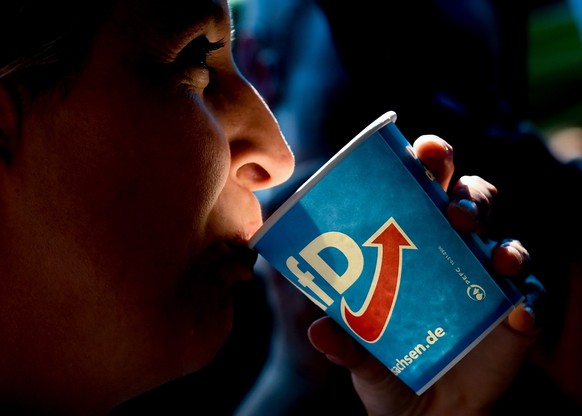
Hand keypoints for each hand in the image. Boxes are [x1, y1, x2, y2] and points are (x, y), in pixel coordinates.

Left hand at [308, 135, 545, 415]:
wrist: (425, 410)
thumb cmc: (390, 361)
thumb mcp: (361, 349)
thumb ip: (343, 340)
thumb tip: (317, 331)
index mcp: (419, 241)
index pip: (428, 189)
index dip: (432, 162)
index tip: (424, 149)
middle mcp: (457, 252)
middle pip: (474, 202)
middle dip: (469, 194)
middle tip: (454, 209)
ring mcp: (489, 281)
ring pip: (508, 241)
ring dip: (503, 241)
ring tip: (489, 252)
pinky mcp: (516, 315)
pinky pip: (535, 299)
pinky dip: (531, 301)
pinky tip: (518, 310)